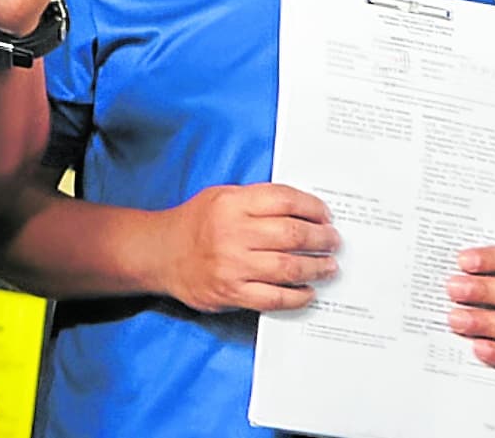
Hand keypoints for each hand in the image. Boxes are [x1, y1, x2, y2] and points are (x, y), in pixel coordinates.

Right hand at [158, 183, 339, 312]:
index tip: (325, 215)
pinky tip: (308, 292)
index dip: (312, 207)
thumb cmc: (195, 223)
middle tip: (334, 241)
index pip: (283, 200)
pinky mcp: (231, 293)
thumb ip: (256, 201)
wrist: (160, 254)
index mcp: (231, 204)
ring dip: (317, 268)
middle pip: (293, 234)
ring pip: (289, 268)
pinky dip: (298, 296)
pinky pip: (275, 298)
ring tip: (329, 266)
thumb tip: (302, 210)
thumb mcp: (220, 197)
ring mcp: (232, 266)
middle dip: (322, 239)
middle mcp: (232, 233)